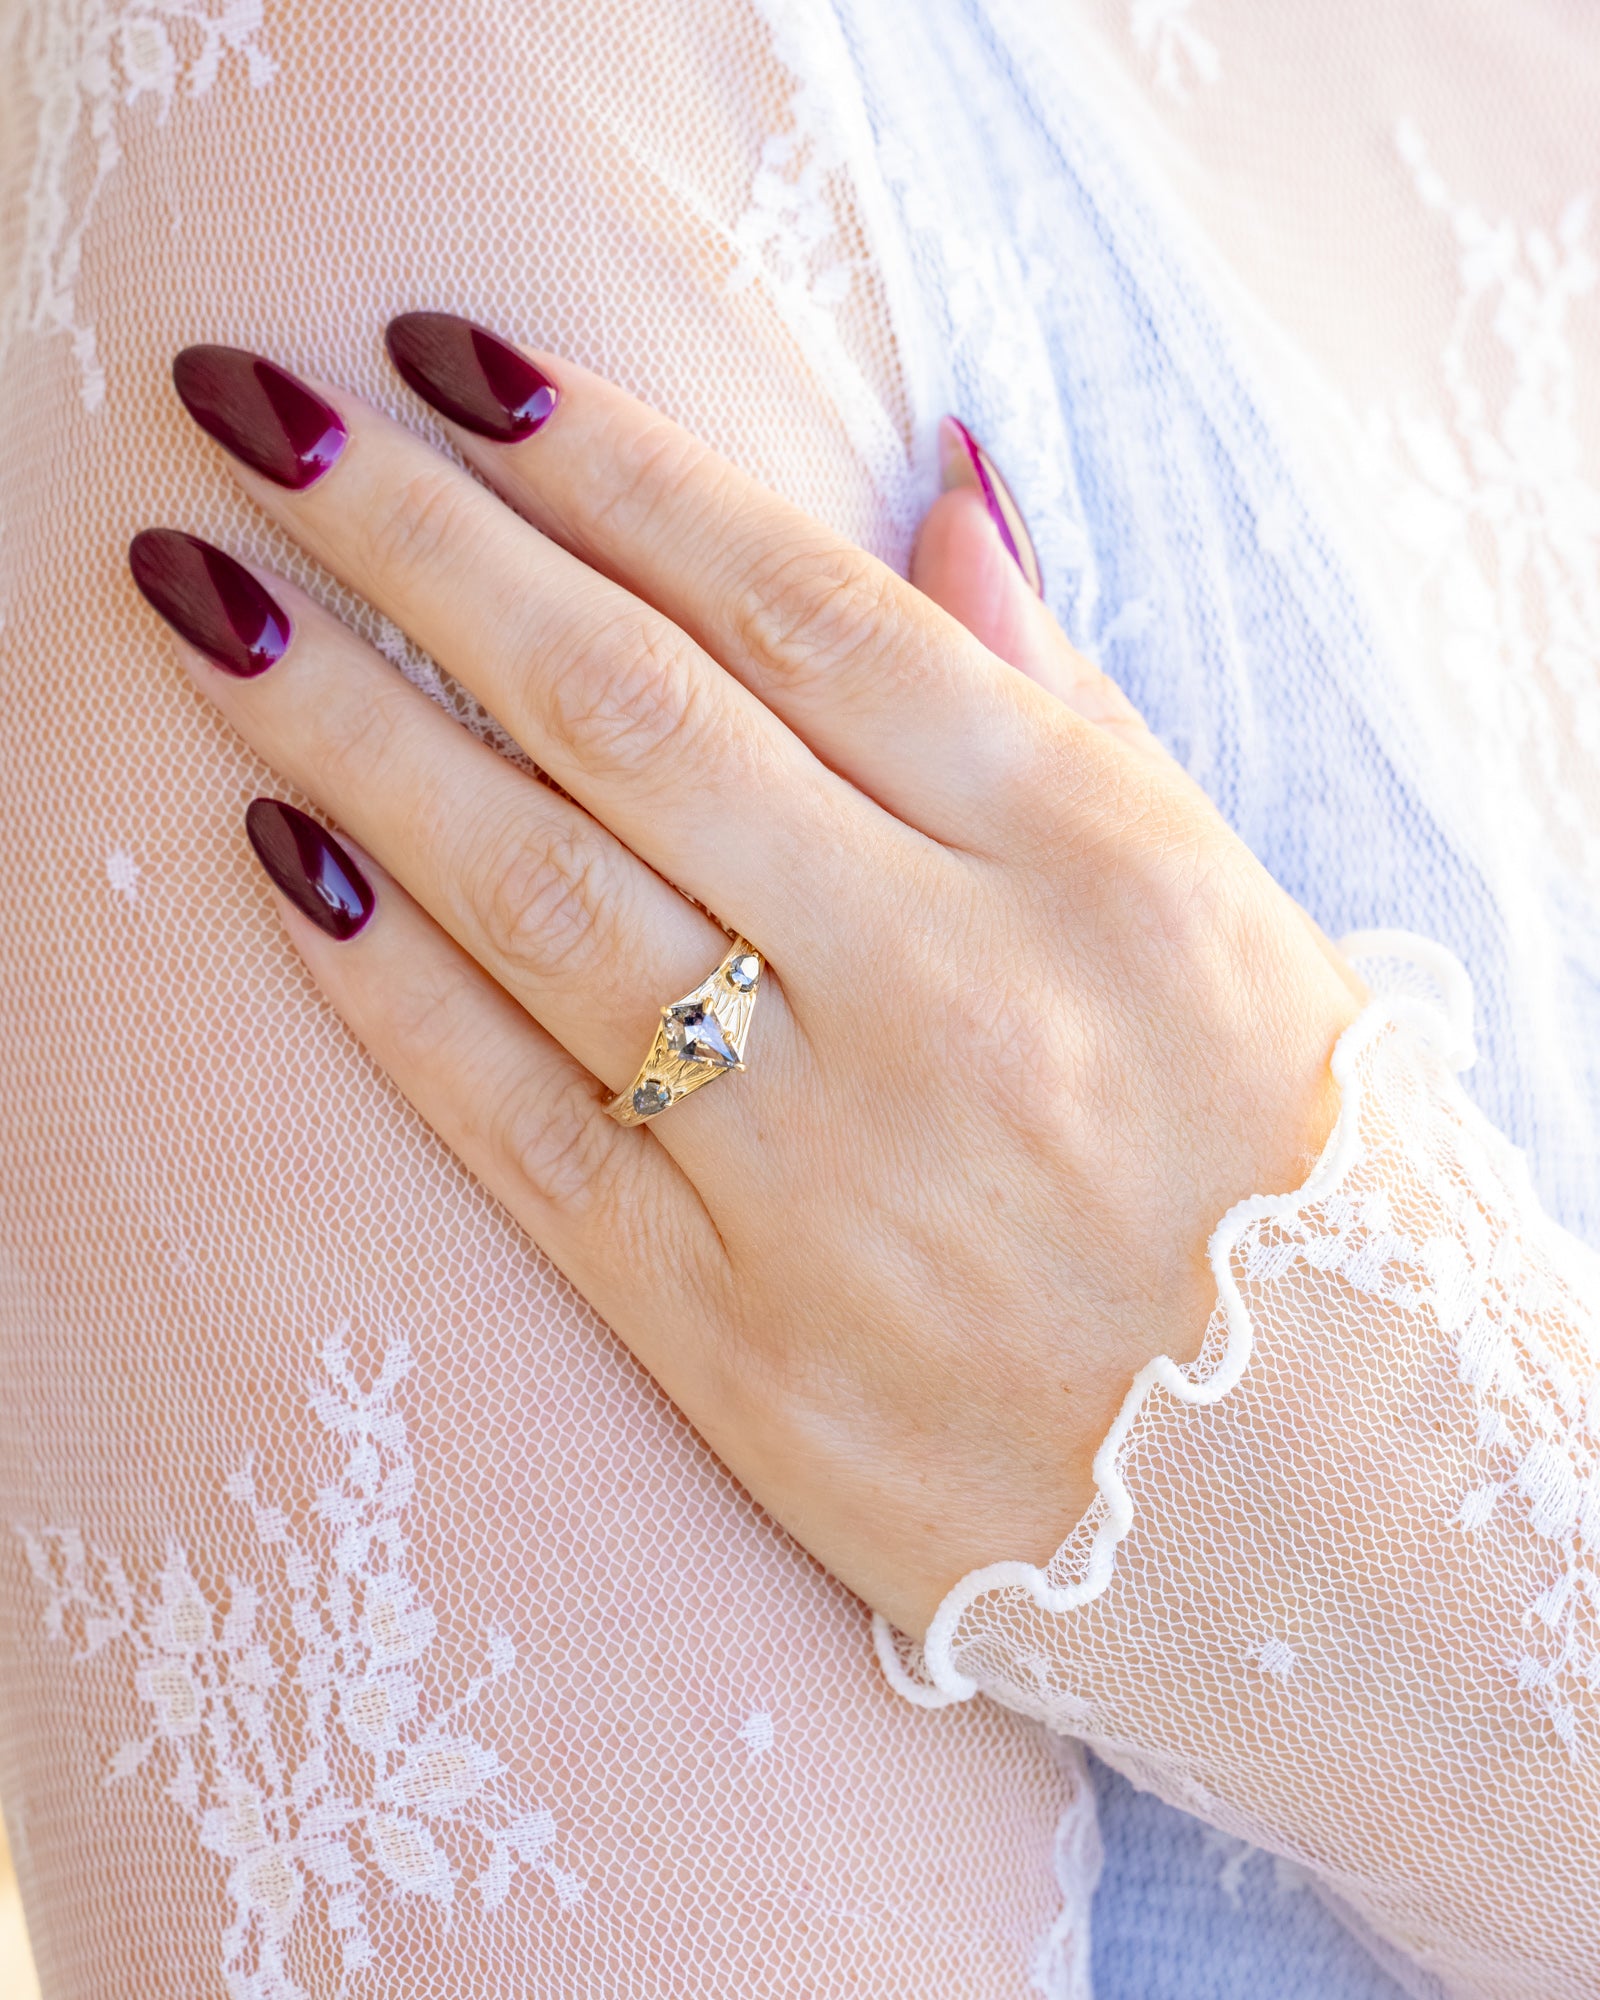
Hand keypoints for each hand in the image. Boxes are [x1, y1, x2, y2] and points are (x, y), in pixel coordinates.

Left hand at [131, 318, 1359, 1639]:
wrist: (1319, 1511)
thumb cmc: (1291, 1182)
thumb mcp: (1228, 908)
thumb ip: (1062, 702)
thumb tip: (937, 488)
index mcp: (1090, 857)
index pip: (798, 604)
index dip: (606, 464)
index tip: (448, 364)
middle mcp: (952, 989)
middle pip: (628, 714)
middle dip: (417, 544)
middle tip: (254, 418)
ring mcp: (829, 1172)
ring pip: (539, 896)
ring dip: (345, 732)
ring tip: (206, 604)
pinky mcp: (733, 1337)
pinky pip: (519, 1129)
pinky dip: (386, 987)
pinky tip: (280, 860)